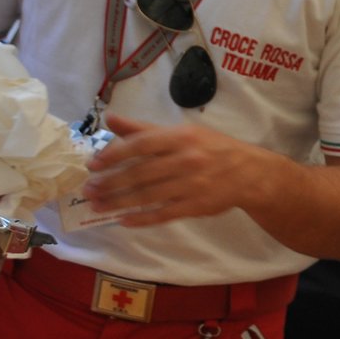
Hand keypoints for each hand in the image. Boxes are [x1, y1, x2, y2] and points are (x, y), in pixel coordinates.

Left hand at [81, 112, 257, 225]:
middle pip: (141, 173)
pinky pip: (164, 213)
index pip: (142, 145)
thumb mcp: (183, 132)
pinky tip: (124, 220)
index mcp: (181, 137)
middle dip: (111, 182)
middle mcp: (186, 160)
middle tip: (89, 189)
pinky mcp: (195, 206)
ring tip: (98, 205)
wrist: (250, 173)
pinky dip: (142, 218)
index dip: (115, 154)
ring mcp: (191, 185)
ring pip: (148, 195)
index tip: (94, 164)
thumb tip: (110, 118)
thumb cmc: (212, 147)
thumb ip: (144, 128)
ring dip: (119, 202)